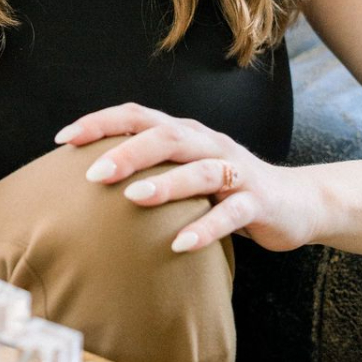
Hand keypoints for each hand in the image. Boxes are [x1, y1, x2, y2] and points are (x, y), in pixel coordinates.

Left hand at [54, 102, 319, 252]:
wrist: (297, 202)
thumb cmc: (226, 189)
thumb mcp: (186, 172)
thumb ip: (148, 170)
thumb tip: (83, 182)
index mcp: (186, 134)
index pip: (139, 116)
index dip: (101, 123)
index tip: (63, 139)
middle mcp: (209, 145)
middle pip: (167, 136)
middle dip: (129, 152)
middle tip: (93, 173)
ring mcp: (236, 172)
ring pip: (201, 171)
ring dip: (166, 184)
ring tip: (133, 199)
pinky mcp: (258, 203)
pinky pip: (231, 214)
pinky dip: (206, 228)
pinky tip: (180, 245)